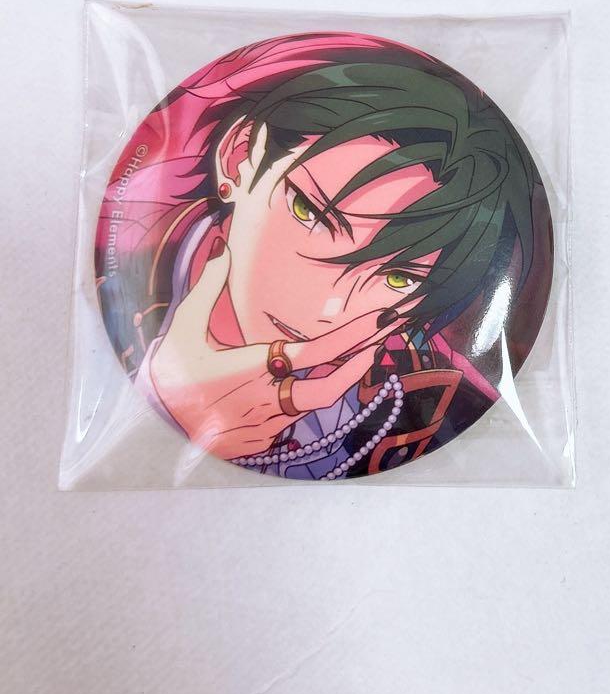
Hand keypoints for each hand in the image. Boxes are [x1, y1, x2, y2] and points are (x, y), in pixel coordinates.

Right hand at [148, 244, 402, 460]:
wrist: (147, 424)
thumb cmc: (166, 372)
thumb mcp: (183, 327)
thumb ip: (208, 287)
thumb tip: (224, 248)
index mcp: (251, 370)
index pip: (316, 354)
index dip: (351, 338)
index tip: (376, 322)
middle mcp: (264, 402)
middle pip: (327, 391)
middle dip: (357, 366)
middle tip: (378, 344)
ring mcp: (262, 428)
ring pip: (310, 406)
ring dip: (331, 383)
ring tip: (351, 360)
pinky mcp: (257, 445)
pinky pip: (290, 423)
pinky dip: (300, 405)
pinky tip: (304, 388)